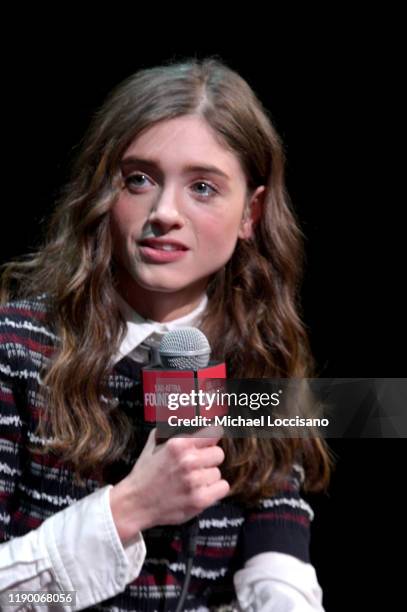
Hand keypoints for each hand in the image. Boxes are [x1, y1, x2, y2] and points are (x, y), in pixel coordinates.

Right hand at [110, 426, 229, 544]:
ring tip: (193, 481)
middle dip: (209, 458)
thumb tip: (182, 418)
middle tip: (198, 465)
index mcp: (178, 444)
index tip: (210, 441)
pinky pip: (222, 488)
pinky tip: (201, 490)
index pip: (214, 432)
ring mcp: (195, 481)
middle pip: (219, 453)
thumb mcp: (152, 445)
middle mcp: (188, 461)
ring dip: (208, 477)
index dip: (212, 437)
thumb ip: (168, 430)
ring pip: (218, 472)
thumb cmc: (144, 475)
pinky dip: (215, 490)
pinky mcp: (200, 500)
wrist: (135, 504)